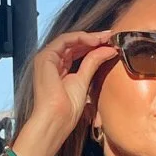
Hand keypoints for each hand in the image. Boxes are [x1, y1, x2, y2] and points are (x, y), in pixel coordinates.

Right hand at [19, 31, 119, 155]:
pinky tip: (95, 41)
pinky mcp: (45, 57)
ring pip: (70, 40)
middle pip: (73, 44)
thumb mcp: (84, 81)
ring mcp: (46, 59)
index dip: (93, 45)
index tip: (110, 43)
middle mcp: (51, 62)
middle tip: (110, 37)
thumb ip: (94, 63)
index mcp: (58, 69)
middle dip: (93, 39)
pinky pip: (65, 41)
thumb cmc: (67, 109)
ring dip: (89, 37)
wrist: (57, 119)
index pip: (76, 51)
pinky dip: (80, 38)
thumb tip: (109, 50)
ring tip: (105, 37)